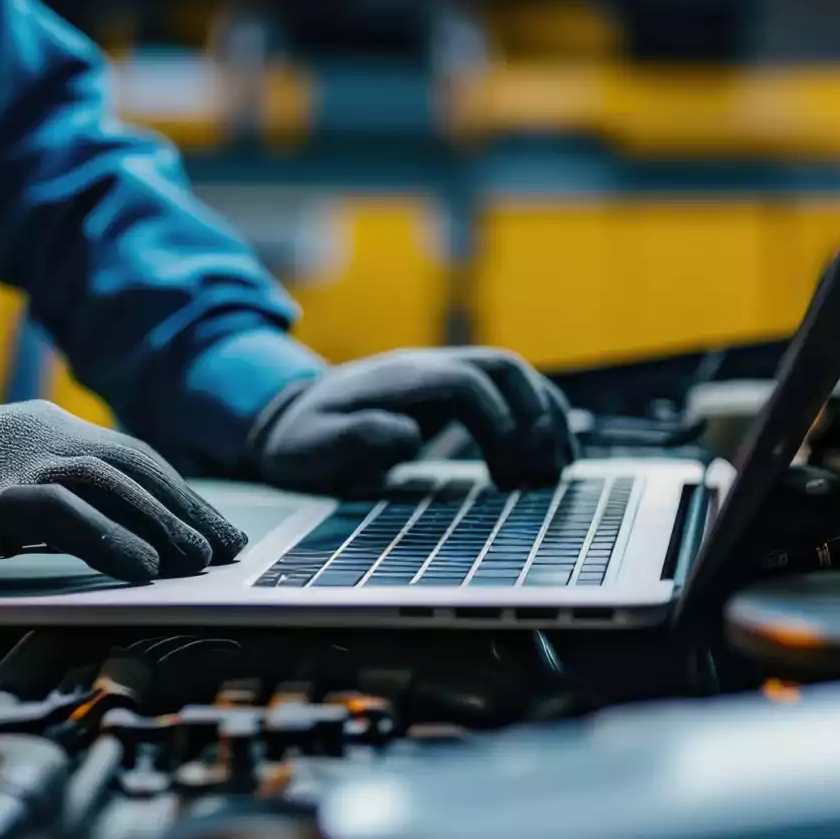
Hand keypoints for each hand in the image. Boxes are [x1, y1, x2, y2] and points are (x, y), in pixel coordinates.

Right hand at [0, 401, 246, 591]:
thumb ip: (45, 502)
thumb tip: (107, 535)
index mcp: (42, 428)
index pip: (130, 456)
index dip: (177, 492)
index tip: (214, 526)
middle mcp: (41, 434)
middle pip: (135, 467)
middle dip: (187, 509)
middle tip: (227, 548)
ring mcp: (18, 459)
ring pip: (114, 485)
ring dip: (163, 526)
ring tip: (198, 563)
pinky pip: (69, 515)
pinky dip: (113, 541)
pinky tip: (143, 570)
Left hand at [248, 347, 576, 493]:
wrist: (287, 420)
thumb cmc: (301, 440)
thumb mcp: (311, 446)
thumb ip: (355, 437)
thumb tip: (408, 434)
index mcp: (397, 379)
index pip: (464, 380)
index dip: (495, 419)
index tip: (506, 469)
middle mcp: (427, 368)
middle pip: (501, 366)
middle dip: (534, 414)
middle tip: (542, 472)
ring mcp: (443, 377)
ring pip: (513, 376)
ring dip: (544, 417)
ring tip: (552, 472)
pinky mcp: (452, 396)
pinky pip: (508, 394)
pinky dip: (536, 422)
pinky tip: (544, 463)